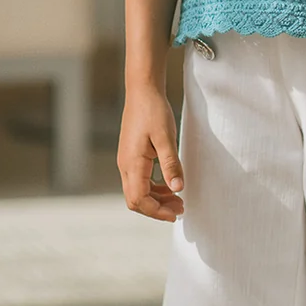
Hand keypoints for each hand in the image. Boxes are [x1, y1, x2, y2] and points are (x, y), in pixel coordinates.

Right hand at [117, 84, 184, 220]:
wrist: (142, 91)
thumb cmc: (153, 111)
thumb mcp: (166, 138)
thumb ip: (171, 164)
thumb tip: (178, 189)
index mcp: (131, 163)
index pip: (139, 199)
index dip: (156, 212)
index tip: (176, 214)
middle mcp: (125, 165)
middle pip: (135, 200)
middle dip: (157, 209)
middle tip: (180, 208)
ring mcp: (127, 161)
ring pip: (137, 192)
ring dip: (156, 200)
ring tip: (178, 200)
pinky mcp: (131, 156)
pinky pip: (140, 181)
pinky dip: (154, 188)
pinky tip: (169, 185)